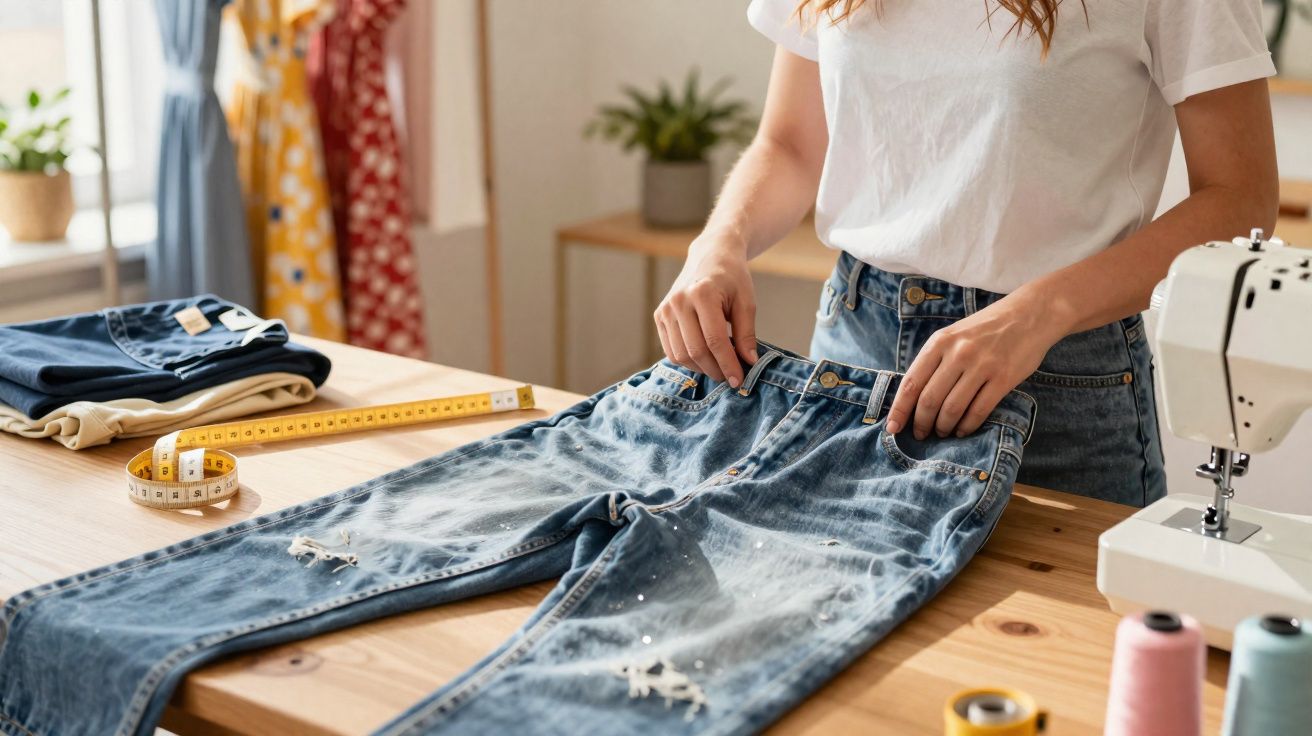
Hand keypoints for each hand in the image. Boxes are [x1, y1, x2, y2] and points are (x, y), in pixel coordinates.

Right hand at [654, 231, 758, 386]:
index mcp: (702, 294)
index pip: (715, 340)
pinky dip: (687, 361)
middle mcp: (679, 301)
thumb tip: (748, 362)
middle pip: (696, 350)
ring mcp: (665, 309)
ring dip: (701, 369)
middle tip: (731, 378)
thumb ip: (747, 333)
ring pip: (680, 354)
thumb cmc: (732, 278)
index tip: (739, 381)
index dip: (728, 364)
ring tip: (719, 368)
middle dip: (715, 370)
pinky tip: (704, 360)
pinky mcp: (659, 316)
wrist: (710, 256)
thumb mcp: (746, 302)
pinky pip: (671, 349)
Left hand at [886, 292, 1067, 438]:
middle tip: (920, 434)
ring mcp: (982, 366)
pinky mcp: (1003, 378)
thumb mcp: (954, 335)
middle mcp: (958, 353)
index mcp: (940, 342)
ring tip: (942, 433)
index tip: (892, 427)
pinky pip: (978, 410)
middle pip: (929, 400)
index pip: (911, 382)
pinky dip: (967, 426)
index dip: (900, 409)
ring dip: (943, 427)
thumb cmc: (986, 328)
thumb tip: (912, 397)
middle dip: (921, 423)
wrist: (1029, 315)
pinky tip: (962, 430)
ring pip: (952, 409)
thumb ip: (934, 360)